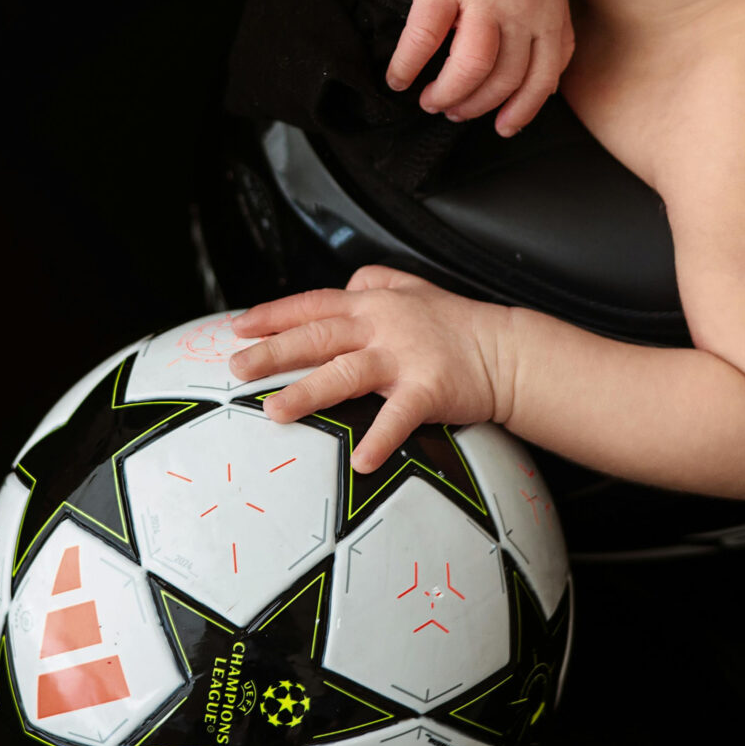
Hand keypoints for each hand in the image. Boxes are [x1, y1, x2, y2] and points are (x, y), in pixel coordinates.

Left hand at [226, 266, 509, 471]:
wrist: (507, 351)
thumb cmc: (458, 325)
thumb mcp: (414, 289)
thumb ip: (377, 284)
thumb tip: (346, 284)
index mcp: (374, 304)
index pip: (313, 304)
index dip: (274, 314)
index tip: (239, 328)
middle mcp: (383, 326)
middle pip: (318, 336)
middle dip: (273, 352)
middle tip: (237, 368)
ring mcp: (405, 357)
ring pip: (346, 372)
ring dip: (308, 393)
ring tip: (275, 412)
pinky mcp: (430, 389)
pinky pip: (399, 417)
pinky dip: (380, 439)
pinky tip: (360, 461)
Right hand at [387, 0, 572, 136]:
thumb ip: (543, 32)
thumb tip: (537, 93)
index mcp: (551, 9)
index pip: (544, 76)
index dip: (522, 110)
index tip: (503, 127)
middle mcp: (524, 4)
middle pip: (504, 78)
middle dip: (476, 104)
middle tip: (453, 109)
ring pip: (470, 68)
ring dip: (448, 93)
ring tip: (430, 99)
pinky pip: (424, 40)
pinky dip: (408, 67)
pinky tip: (397, 78)